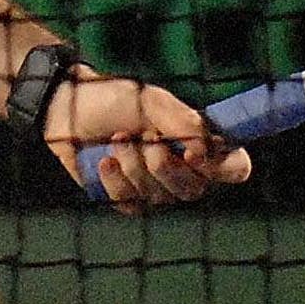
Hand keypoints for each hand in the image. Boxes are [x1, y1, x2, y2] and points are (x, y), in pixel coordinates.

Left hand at [42, 66, 252, 212]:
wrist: (70, 107)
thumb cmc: (117, 98)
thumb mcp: (154, 102)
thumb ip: (185, 123)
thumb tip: (205, 150)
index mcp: (199, 143)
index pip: (234, 167)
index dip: (223, 167)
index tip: (193, 153)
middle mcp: (183, 170)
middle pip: (194, 189)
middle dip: (165, 164)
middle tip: (146, 137)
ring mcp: (155, 188)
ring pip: (160, 197)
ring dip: (136, 164)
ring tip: (118, 139)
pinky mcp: (127, 199)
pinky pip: (133, 205)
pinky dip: (117, 181)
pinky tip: (104, 160)